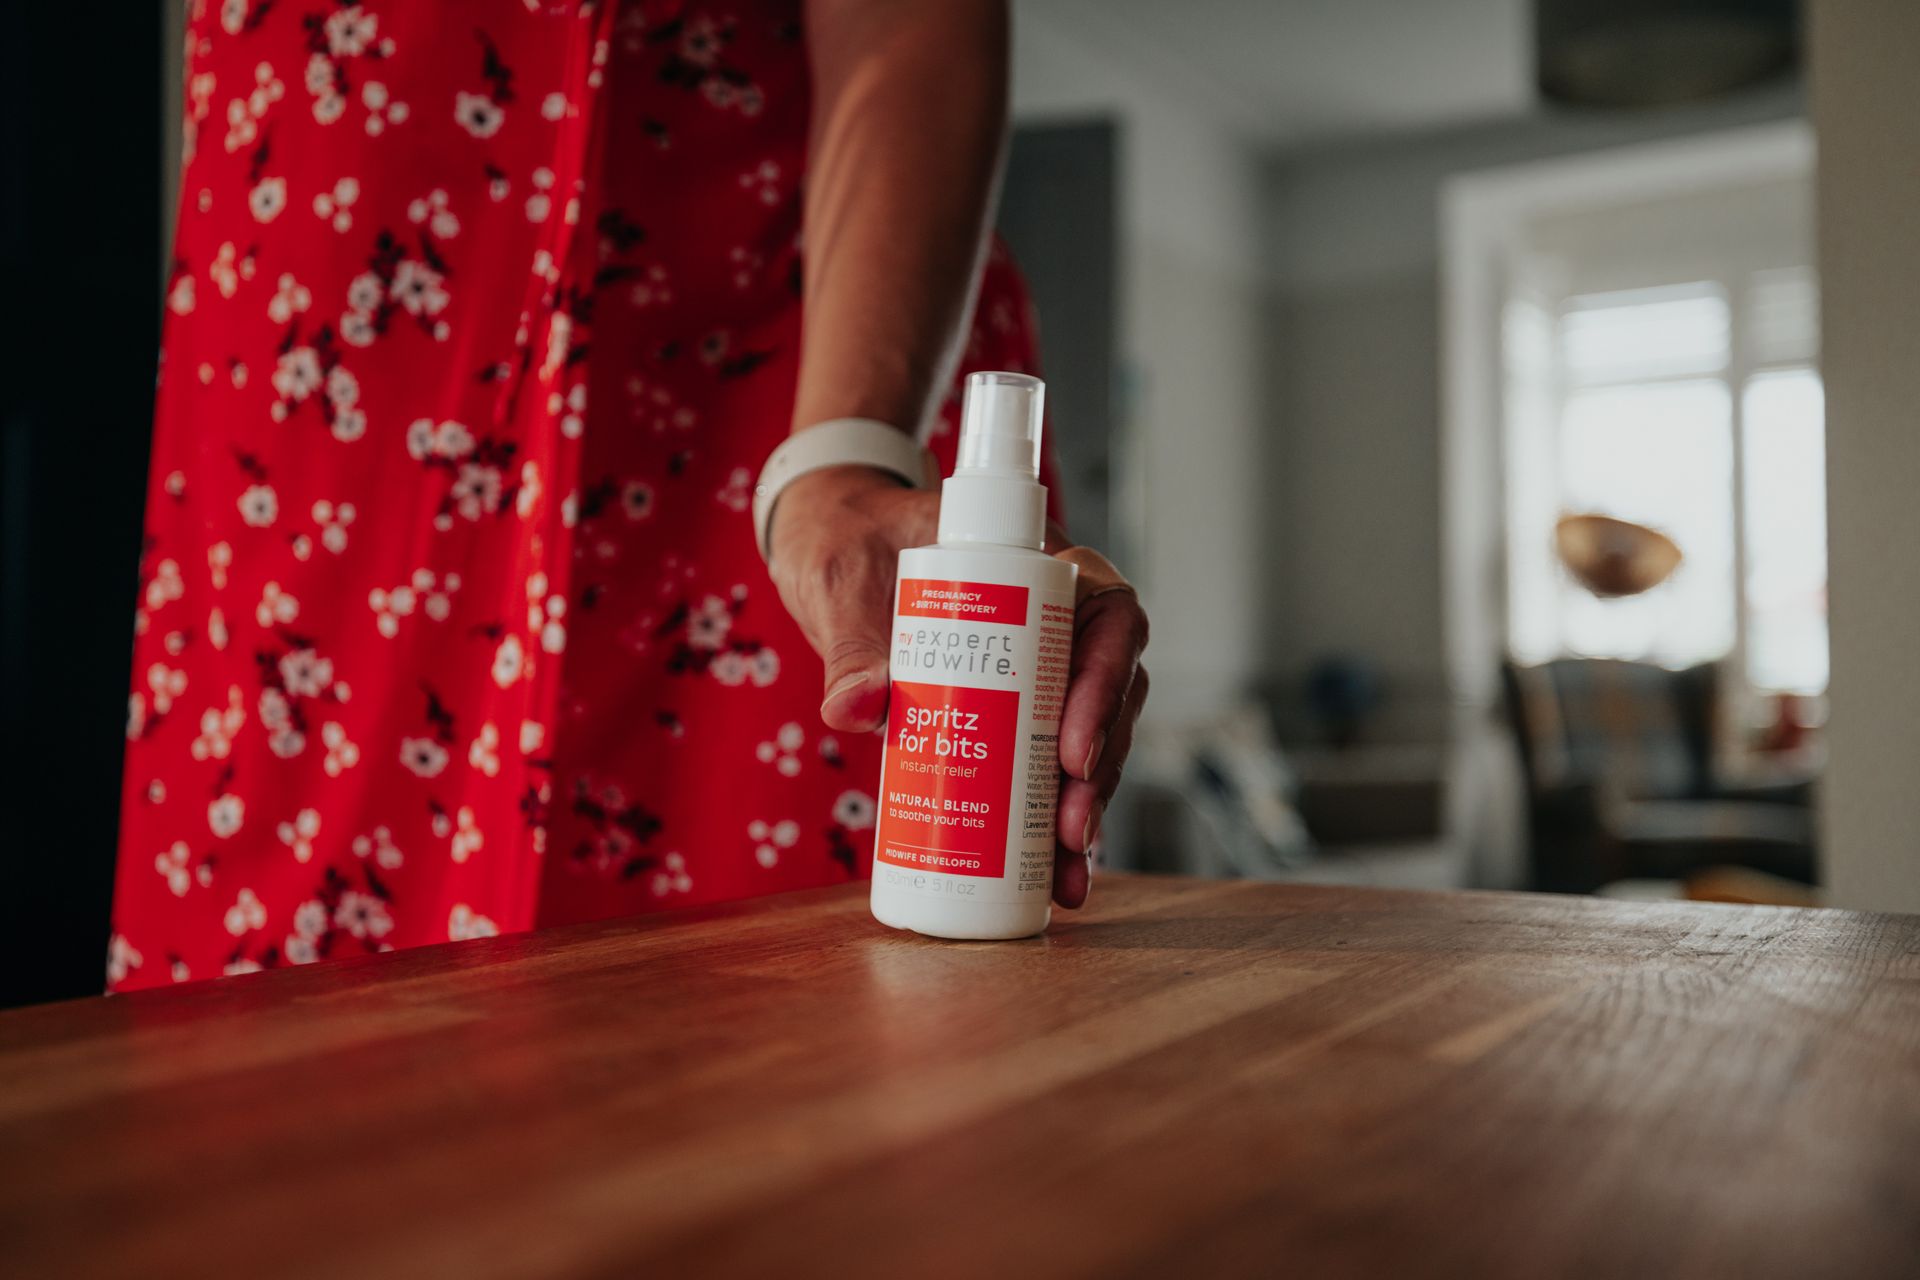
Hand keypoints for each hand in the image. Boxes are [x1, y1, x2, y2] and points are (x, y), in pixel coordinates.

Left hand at [766, 464, 1148, 908]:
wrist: (830, 554)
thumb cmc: (849, 547)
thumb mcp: (841, 585)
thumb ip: (850, 644)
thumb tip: (858, 708)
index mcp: (1038, 565)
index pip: (1108, 617)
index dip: (1104, 686)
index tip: (1071, 748)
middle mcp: (1057, 619)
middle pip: (1112, 695)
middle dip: (1099, 770)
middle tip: (1069, 828)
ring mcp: (1043, 669)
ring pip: (1093, 740)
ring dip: (1086, 806)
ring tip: (1065, 871)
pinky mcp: (1016, 715)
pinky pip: (1051, 768)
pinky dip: (1051, 822)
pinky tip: (1050, 878)